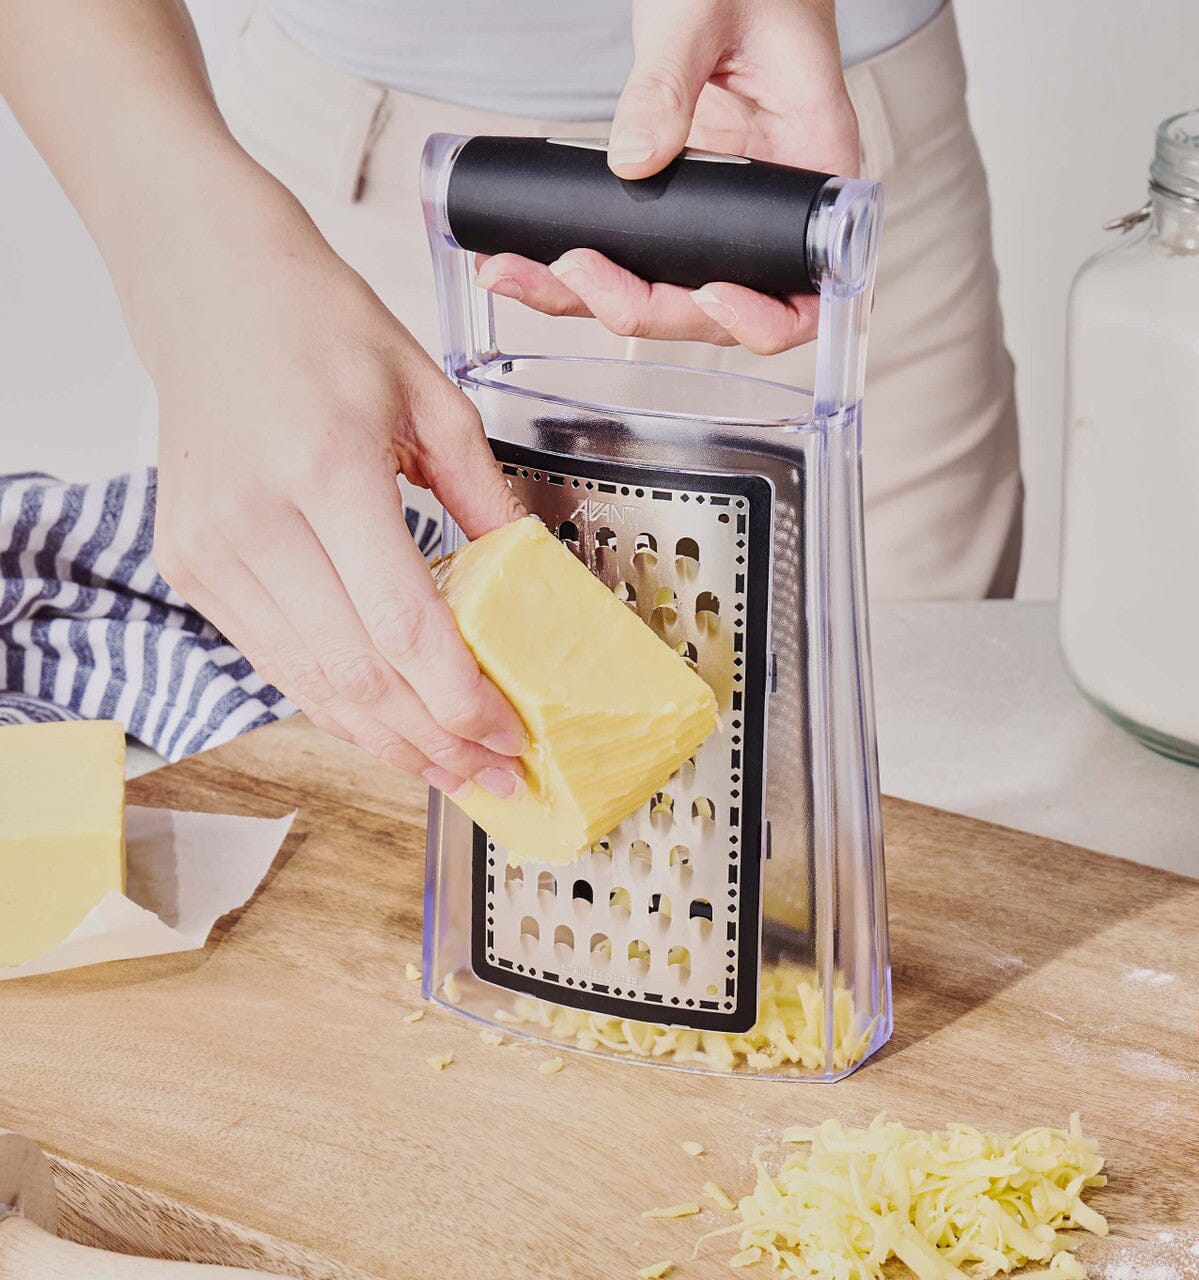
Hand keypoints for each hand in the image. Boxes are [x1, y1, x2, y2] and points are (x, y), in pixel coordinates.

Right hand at [138, 173, 528, 795]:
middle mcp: (258, 522)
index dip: (460, 699)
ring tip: (445, 770)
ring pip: (311, 684)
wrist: (209, 289)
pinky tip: (383, 723)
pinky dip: (335, 702)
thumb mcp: (432, 395)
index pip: (404, 626)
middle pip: (358, 674)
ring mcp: (214, 552)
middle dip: (433, 742)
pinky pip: (275, 660)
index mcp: (328, 472)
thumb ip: (484, 496)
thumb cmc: (319, 325)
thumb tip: (528, 573)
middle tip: (490, 775)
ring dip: (385, 739)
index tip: (507, 736)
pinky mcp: (193, 567)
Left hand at [475, 0, 858, 355]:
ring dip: (589, 300)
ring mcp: (719, 214)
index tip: (708, 296)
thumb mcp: (704, 11)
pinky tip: (525, 261)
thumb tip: (632, 160)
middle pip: (716, 309)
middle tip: (573, 272)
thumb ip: (668, 83)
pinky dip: (578, 270)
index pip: (804, 289)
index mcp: (809, 168)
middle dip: (641, 308)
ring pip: (664, 295)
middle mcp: (767, 209)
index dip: (760, 317)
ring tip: (515, 275)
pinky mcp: (674, 205)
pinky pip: (633, 259)